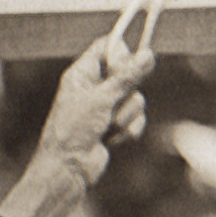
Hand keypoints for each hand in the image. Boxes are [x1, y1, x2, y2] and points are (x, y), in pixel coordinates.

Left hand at [0, 18, 155, 216]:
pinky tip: (112, 139)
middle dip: (127, 94)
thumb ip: (126, 77)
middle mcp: (94, 86)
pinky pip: (135, 119)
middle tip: (112, 104)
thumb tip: (148, 55)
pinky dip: (128, 130)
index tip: (128, 67)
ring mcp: (104, 106)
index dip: (123, 53)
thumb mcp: (101, 99)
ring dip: (125, 116)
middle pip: (128, 74)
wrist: (67, 169)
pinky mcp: (113, 125)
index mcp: (82, 73)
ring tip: (107, 127)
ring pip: (135, 99)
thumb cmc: (72, 131)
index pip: (108, 46)